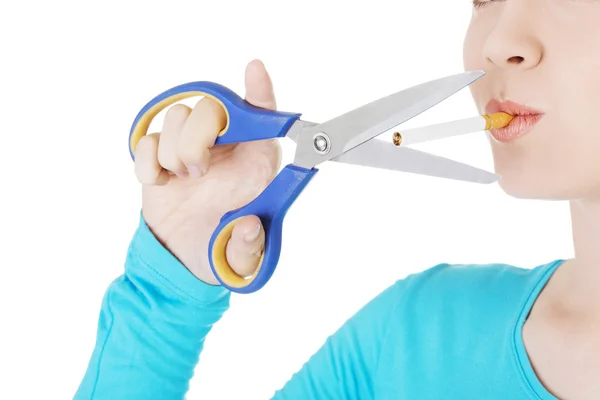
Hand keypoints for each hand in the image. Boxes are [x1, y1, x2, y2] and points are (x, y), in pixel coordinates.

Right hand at [134, 59, 276, 284]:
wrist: (179, 259)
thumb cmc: (219, 249)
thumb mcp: (241, 260)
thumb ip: (248, 248)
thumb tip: (249, 225)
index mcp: (255, 162)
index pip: (263, 117)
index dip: (260, 91)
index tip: (254, 69)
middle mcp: (226, 147)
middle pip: (211, 108)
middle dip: (198, 139)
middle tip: (197, 173)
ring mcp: (190, 146)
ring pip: (178, 116)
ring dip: (174, 154)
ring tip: (182, 181)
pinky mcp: (160, 154)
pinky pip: (148, 139)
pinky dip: (149, 164)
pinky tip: (161, 184)